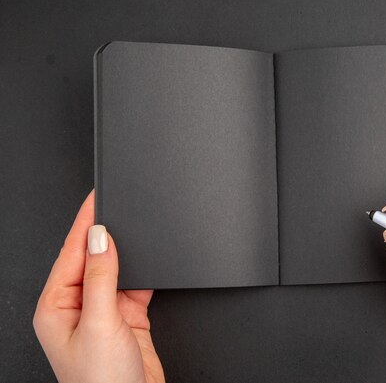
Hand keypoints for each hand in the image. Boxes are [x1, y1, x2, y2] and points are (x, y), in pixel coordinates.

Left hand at [33, 191, 164, 382]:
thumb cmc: (101, 382)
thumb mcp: (99, 322)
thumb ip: (100, 277)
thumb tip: (99, 238)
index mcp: (56, 306)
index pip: (71, 253)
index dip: (85, 224)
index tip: (96, 198)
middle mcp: (77, 307)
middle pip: (93, 258)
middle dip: (106, 233)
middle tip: (120, 205)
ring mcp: (103, 312)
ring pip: (116, 269)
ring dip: (128, 254)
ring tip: (137, 232)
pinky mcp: (127, 318)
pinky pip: (136, 285)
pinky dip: (145, 273)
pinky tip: (150, 263)